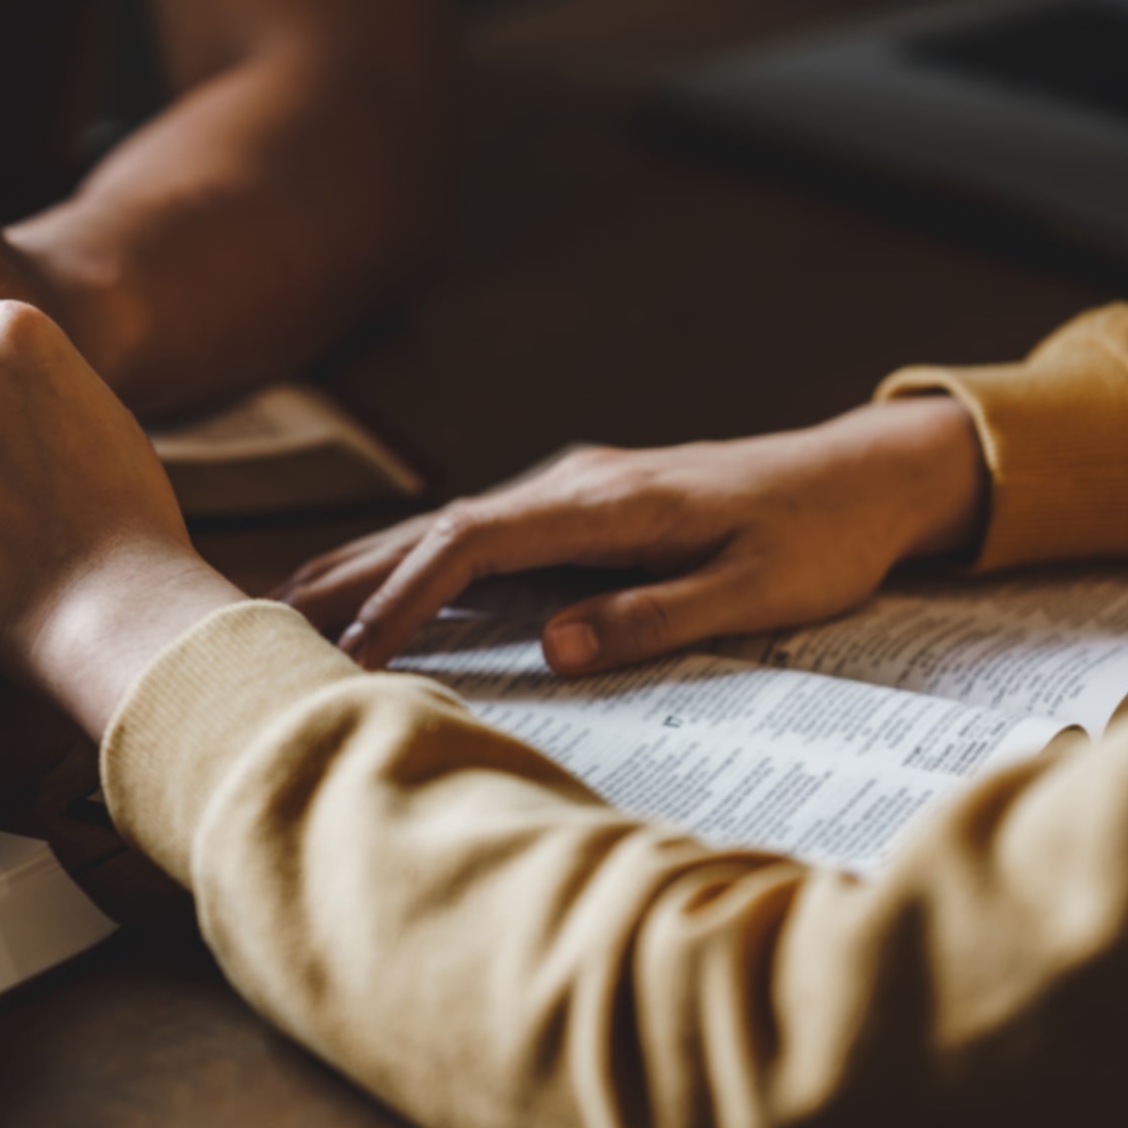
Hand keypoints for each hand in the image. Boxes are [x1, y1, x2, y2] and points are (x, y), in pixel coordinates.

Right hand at [280, 398, 989, 673]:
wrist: (866, 475)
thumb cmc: (822, 538)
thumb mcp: (758, 590)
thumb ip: (652, 615)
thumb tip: (552, 648)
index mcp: (605, 502)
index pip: (471, 544)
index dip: (404, 596)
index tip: (354, 652)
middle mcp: (571, 484)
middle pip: (431, 526)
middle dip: (346, 576)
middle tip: (261, 624)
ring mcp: (570, 488)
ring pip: (443, 525)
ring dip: (366, 565)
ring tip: (288, 605)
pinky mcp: (578, 505)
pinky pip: (473, 534)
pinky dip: (411, 562)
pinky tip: (378, 586)